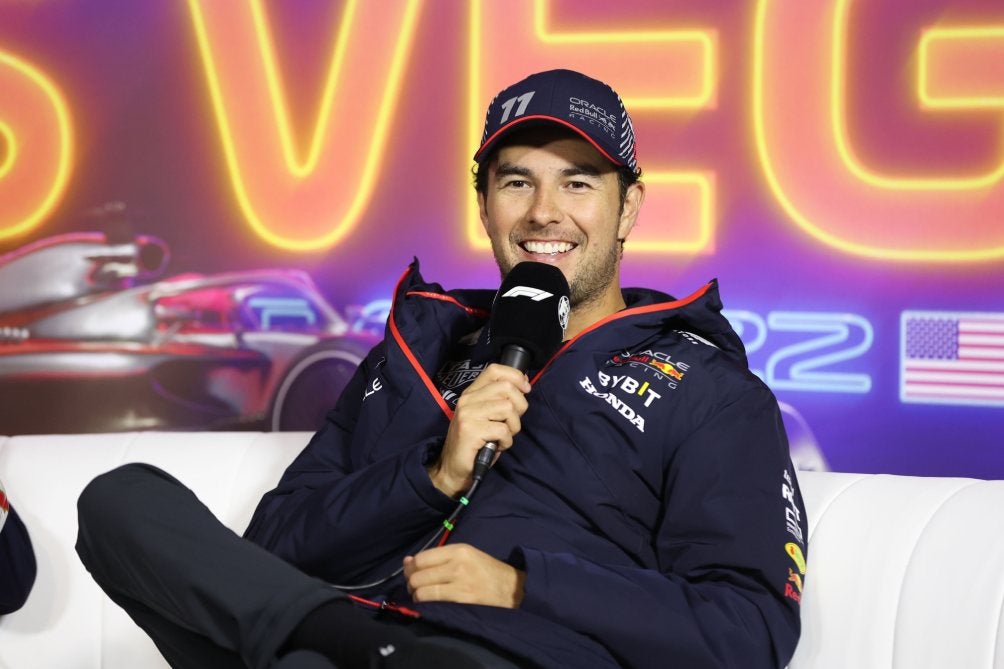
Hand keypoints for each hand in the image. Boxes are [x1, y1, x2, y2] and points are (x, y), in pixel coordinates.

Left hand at [403, 544, 524, 608]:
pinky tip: (427, 603)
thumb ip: (438, 557)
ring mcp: (459, 583)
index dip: (411, 567)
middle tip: (414, 587)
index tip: (411, 573)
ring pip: (422, 589)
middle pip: (418, 574)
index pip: (422, 558)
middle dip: (411, 582)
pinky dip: (424, 603)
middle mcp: (457, 564)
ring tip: (420, 596)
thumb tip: (407, 561)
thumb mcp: (466, 555)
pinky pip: (432, 601)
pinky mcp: (461, 600)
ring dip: (416, 594)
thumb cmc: (487, 571)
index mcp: (459, 550)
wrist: (512, 588)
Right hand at [428, 364, 529, 496]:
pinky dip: (507, 442)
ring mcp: (468, 414)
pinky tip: (497, 446)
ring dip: (513, 427)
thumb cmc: (476, 443)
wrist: (452, 468)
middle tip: (512, 423)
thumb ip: (501, 399)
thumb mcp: (487, 416)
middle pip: (506, 387)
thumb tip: (524, 383)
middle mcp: (467, 400)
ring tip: (503, 436)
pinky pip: (503, 430)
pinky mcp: (470, 431)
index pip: (495, 370)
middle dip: (520, 406)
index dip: (516, 376)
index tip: (525, 389)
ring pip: (508, 408)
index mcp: (471, 393)